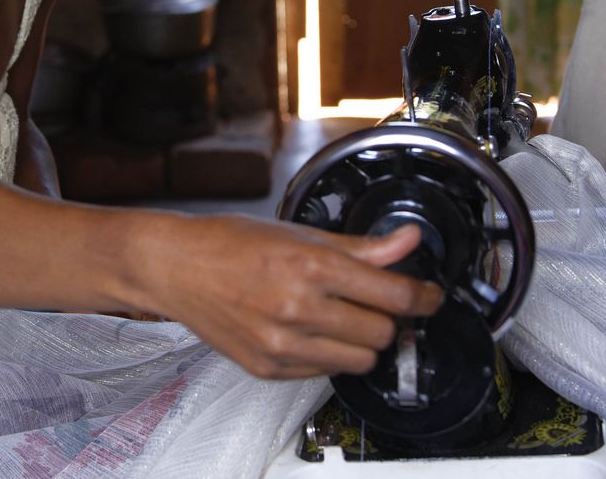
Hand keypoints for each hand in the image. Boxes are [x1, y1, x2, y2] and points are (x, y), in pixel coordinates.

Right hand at [146, 215, 443, 379]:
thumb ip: (362, 246)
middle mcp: (298, 307)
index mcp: (310, 265)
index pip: (394, 295)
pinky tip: (314, 331)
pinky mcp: (269, 368)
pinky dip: (331, 354)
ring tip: (346, 318)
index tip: (428, 295)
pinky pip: (326, 372)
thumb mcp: (301, 232)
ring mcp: (282, 343)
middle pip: (383, 331)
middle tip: (378, 302)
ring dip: (364, 340)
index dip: (423, 296)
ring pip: (361, 359)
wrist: (178, 268)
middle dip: (389, 317)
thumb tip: (408, 241)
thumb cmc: (232, 244)